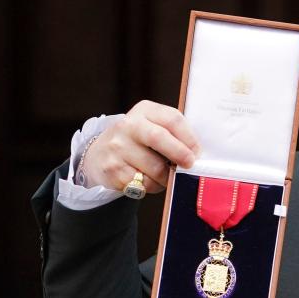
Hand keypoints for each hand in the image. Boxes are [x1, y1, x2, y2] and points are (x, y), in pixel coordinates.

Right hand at [83, 101, 199, 192]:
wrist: (101, 155)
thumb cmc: (139, 142)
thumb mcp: (153, 127)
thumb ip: (174, 134)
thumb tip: (197, 154)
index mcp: (144, 110)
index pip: (172, 119)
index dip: (189, 137)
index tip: (197, 152)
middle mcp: (127, 125)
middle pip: (159, 138)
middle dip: (179, 153)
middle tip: (189, 165)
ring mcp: (117, 147)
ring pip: (154, 167)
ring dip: (167, 176)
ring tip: (166, 176)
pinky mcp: (112, 169)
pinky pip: (143, 183)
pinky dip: (153, 186)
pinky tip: (149, 180)